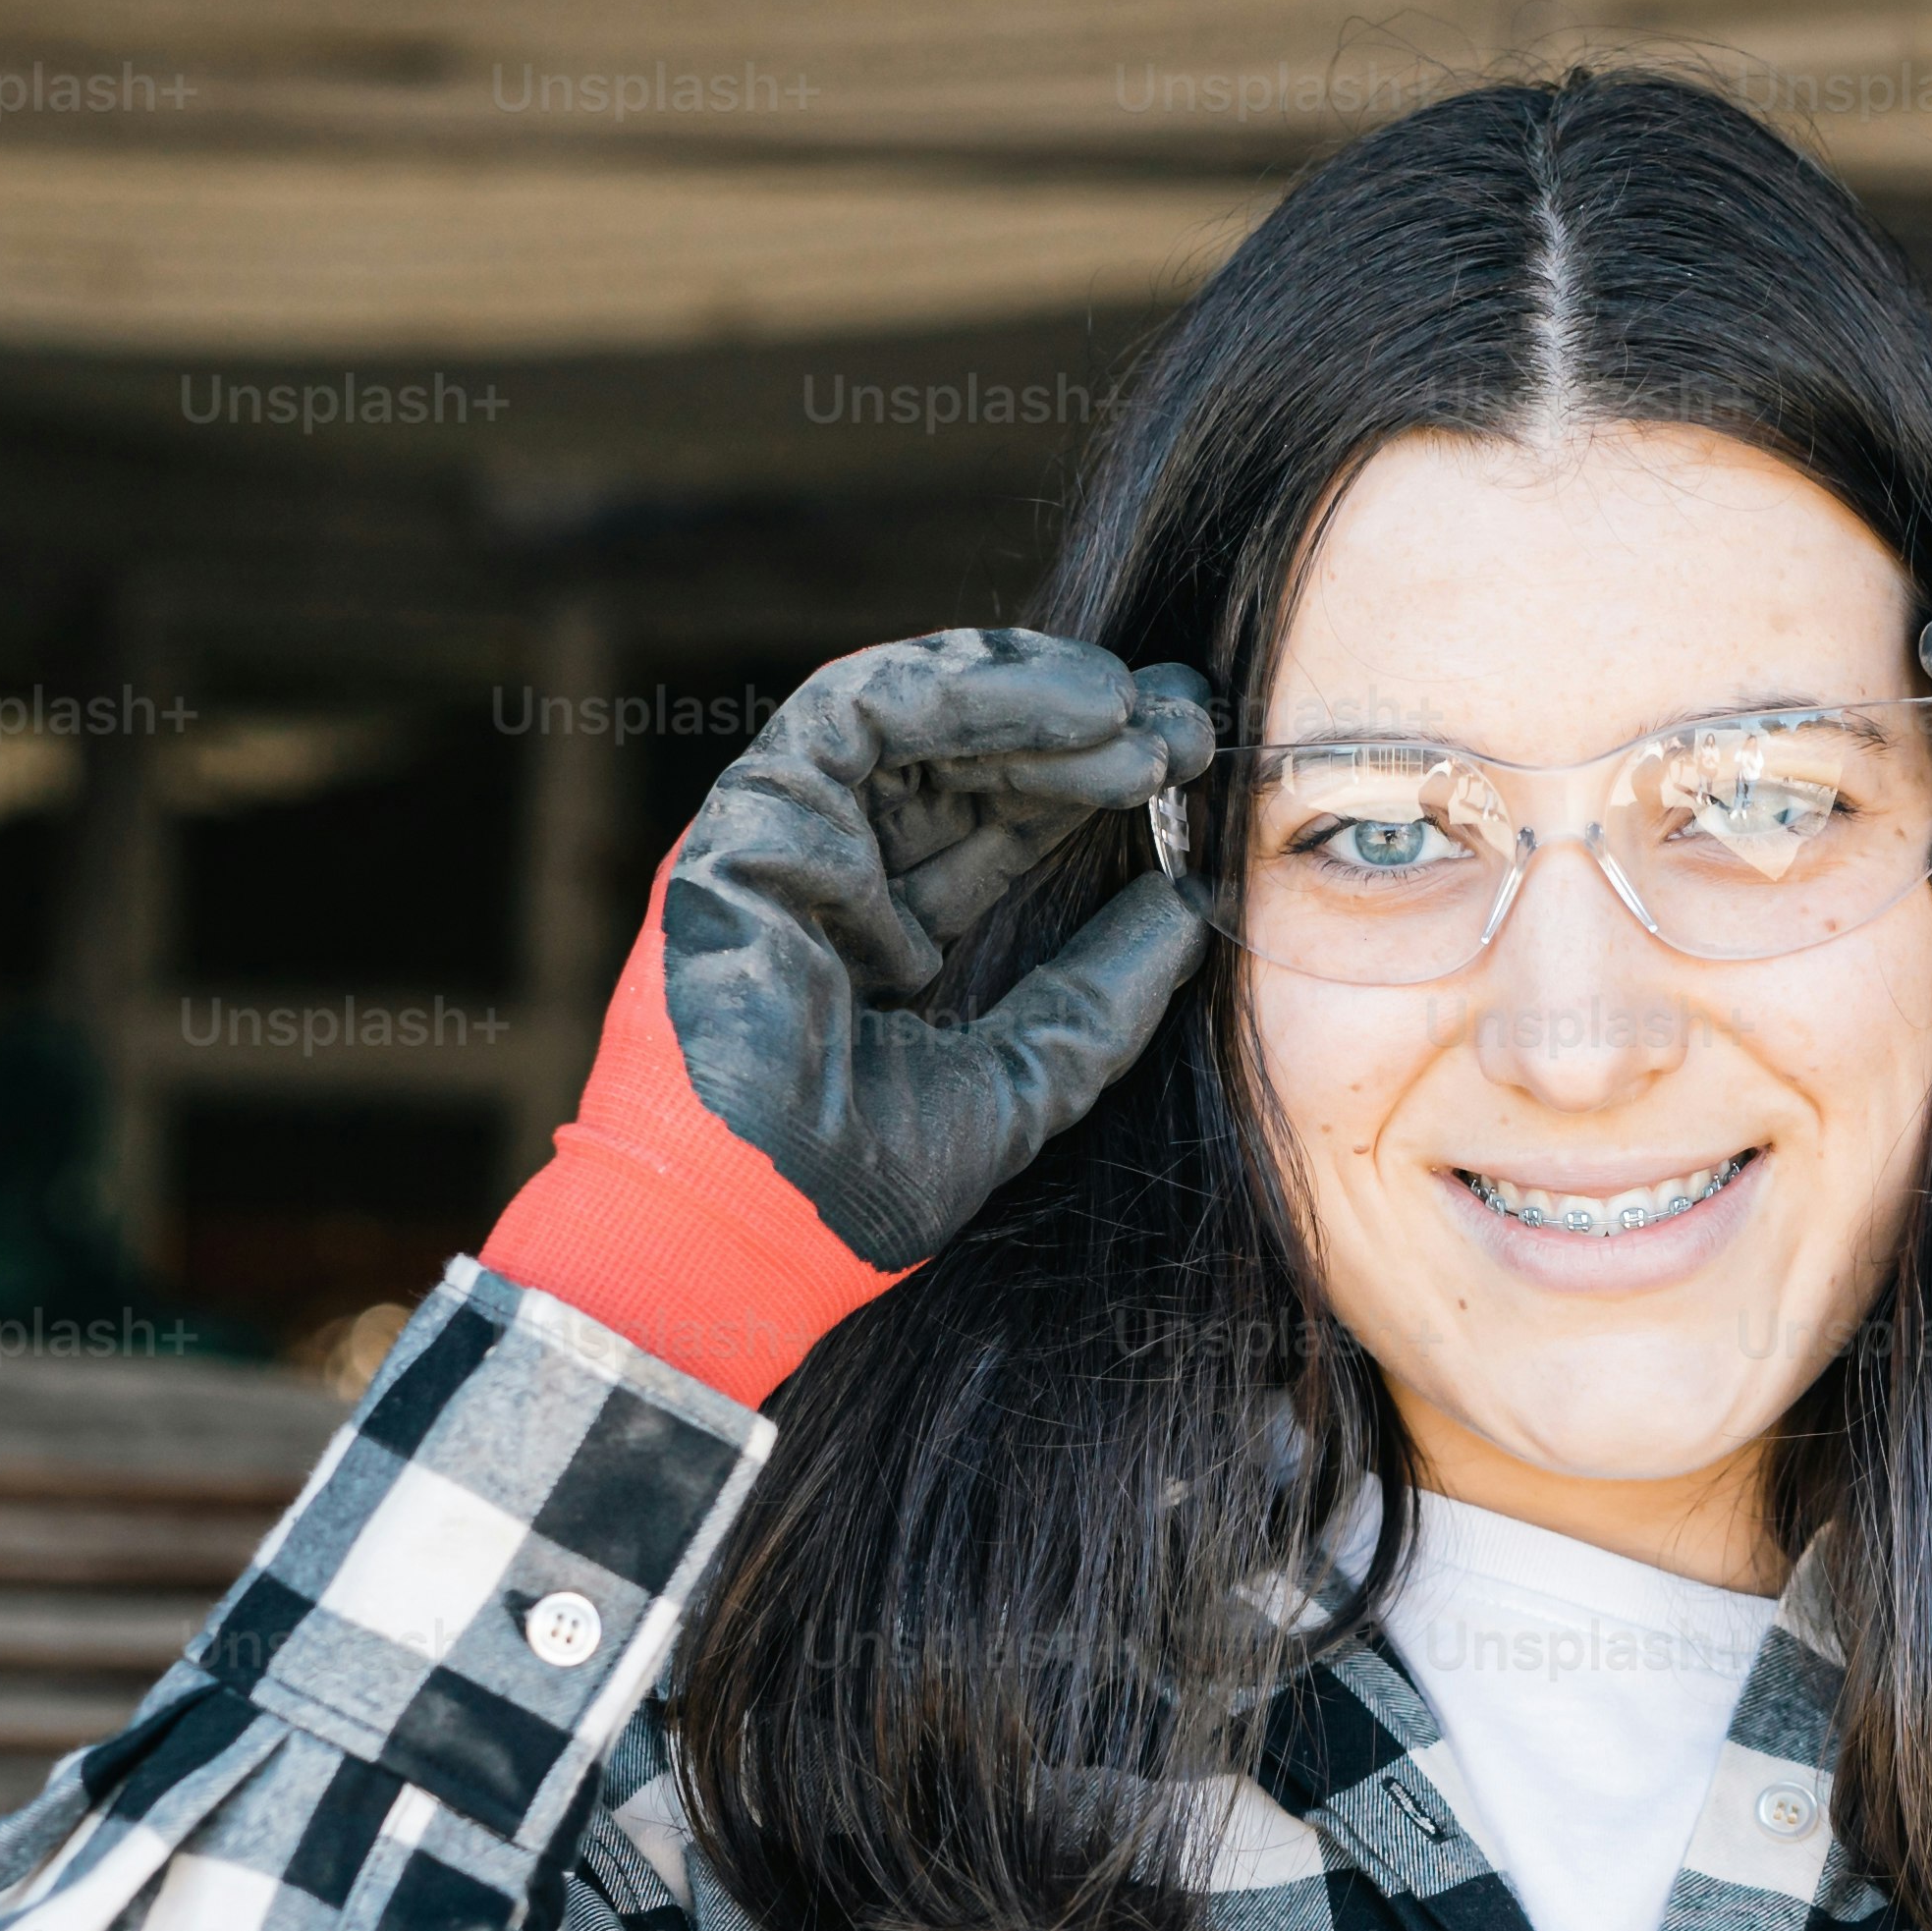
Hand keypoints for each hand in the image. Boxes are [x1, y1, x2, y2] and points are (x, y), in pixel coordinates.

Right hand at [483, 630, 1216, 1403]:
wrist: (749, 1237)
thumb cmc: (854, 1190)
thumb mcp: (1018, 1080)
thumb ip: (1098, 995)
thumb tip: (1186, 905)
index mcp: (884, 939)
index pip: (993, 830)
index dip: (1089, 788)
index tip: (1188, 765)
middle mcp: (832, 879)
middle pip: (962, 764)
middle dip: (1079, 733)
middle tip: (1187, 721)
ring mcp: (782, 846)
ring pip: (911, 718)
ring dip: (1031, 697)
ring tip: (1136, 709)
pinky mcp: (743, 823)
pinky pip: (852, 715)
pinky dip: (963, 693)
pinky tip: (1072, 710)